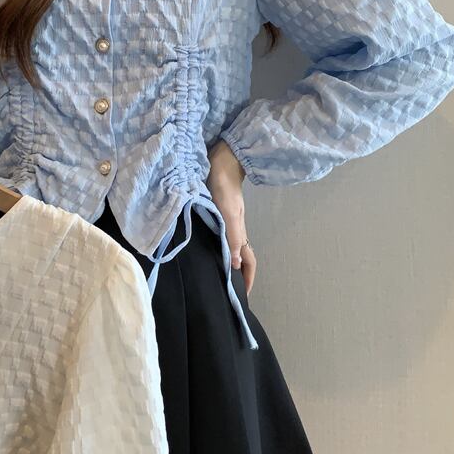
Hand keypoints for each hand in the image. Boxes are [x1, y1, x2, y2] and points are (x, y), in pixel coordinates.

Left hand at [206, 139, 256, 295]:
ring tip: (216, 273)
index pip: (248, 259)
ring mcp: (225, 218)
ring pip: (230, 244)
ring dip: (226, 260)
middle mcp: (233, 226)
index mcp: (238, 229)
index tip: (241, 296)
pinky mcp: (217, 209)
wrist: (220, 157)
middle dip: (237, 273)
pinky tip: (205, 247)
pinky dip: (217, 245)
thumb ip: (231, 235)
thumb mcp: (227, 210)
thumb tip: (236, 264)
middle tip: (226, 289)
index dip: (247, 278)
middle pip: (240, 254)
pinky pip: (220, 233)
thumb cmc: (223, 183)